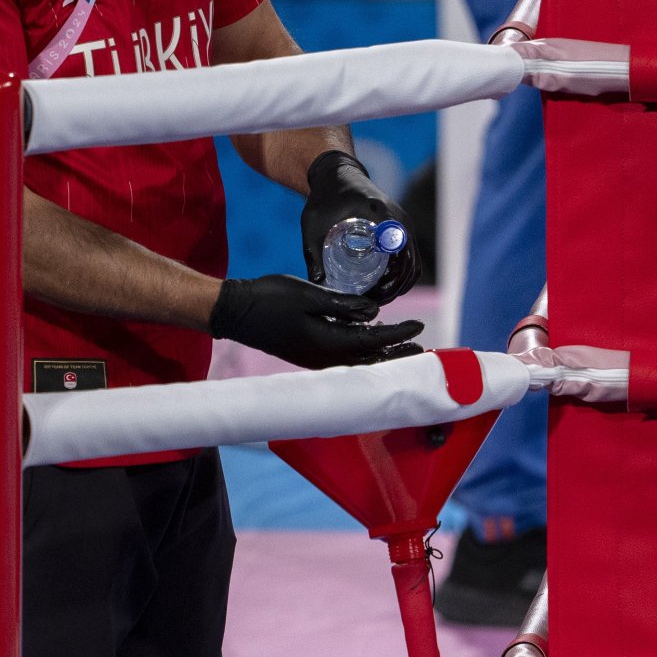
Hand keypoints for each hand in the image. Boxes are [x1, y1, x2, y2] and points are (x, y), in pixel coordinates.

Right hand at [209, 274, 425, 368]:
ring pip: (358, 361)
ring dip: (382, 355)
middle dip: (397, 354)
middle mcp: (324, 358)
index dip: (398, 334)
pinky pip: (344, 358)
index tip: (419, 326)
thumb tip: (375, 311)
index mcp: (327, 343)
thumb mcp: (310, 295)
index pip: (373, 341)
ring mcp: (314, 359)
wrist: (235, 311)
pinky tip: (369, 341)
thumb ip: (344, 303)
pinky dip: (363, 352)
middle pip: (370, 360)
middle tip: (421, 348)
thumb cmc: (270, 298)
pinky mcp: (307, 354)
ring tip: (402, 348)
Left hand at [301, 150, 419, 302]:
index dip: (393, 280)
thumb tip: (316, 283)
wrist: (337, 173)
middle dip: (396, 288)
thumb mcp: (314, 222)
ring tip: (377, 299)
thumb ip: (313, 252)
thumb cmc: (325, 196)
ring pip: (412, 262)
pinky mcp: (400, 228)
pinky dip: (402, 273)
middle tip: (373, 304)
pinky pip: (409, 256)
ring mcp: (402, 224)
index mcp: (382, 215)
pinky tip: (383, 286)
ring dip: (400, 283)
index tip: (375, 296)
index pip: (401, 254)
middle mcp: (399, 220)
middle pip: (410, 264)